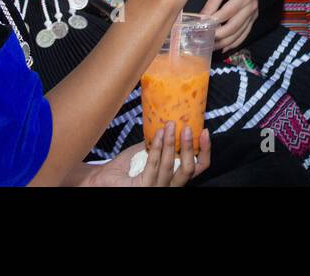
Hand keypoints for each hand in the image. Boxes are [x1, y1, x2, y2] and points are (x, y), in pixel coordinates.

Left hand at [80, 125, 208, 185]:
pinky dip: (157, 147)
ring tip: (170, 125)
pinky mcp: (143, 188)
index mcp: (174, 177)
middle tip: (187, 127)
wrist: (103, 179)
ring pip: (172, 165)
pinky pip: (154, 165)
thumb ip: (163, 144)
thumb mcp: (150, 152)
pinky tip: (158, 135)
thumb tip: (173, 120)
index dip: (206, 150)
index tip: (204, 131)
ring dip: (172, 143)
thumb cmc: (126, 167)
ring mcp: (156, 189)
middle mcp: (169, 186)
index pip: (198, 167)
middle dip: (190, 146)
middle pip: (190, 169)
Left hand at [201, 0, 260, 51]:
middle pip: (233, 27)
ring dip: (224, 43)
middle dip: (218, 36)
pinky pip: (244, 34)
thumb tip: (201, 18)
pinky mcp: (253, 18)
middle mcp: (250, 7)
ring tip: (211, 47)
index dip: (212, 22)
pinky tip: (224, 47)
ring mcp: (253, 14)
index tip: (199, 28)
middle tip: (203, 41)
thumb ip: (212, 2)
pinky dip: (234, 43)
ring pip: (239, 34)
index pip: (225, 13)